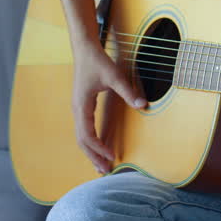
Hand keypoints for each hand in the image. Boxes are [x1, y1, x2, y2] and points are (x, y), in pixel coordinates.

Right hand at [71, 39, 146, 173]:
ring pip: (81, 137)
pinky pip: (84, 129)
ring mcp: (78, 109)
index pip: (87, 134)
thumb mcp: (114, 76)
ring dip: (91, 152)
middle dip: (93, 157)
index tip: (111, 156)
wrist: (84, 49)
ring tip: (101, 166)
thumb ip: (128, 91)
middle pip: (82, 141)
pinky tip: (99, 148)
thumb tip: (143, 105)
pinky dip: (91, 142)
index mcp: (82, 106)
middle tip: (105, 171)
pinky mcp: (82, 107)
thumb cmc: (97, 62)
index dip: (99, 147)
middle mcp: (77, 110)